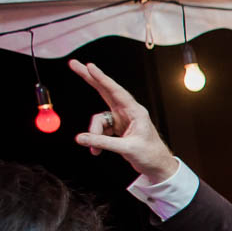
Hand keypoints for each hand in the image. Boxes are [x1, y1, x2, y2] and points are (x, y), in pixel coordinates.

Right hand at [69, 60, 178, 181]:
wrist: (157, 166)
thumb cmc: (149, 155)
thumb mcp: (126, 149)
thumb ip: (102, 143)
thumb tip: (80, 138)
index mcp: (135, 111)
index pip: (116, 91)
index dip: (102, 79)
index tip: (90, 66)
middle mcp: (128, 111)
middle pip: (104, 91)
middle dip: (89, 79)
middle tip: (74, 64)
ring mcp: (121, 119)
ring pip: (98, 119)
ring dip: (93, 134)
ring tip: (95, 150)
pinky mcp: (117, 128)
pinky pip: (99, 130)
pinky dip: (96, 140)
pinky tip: (96, 151)